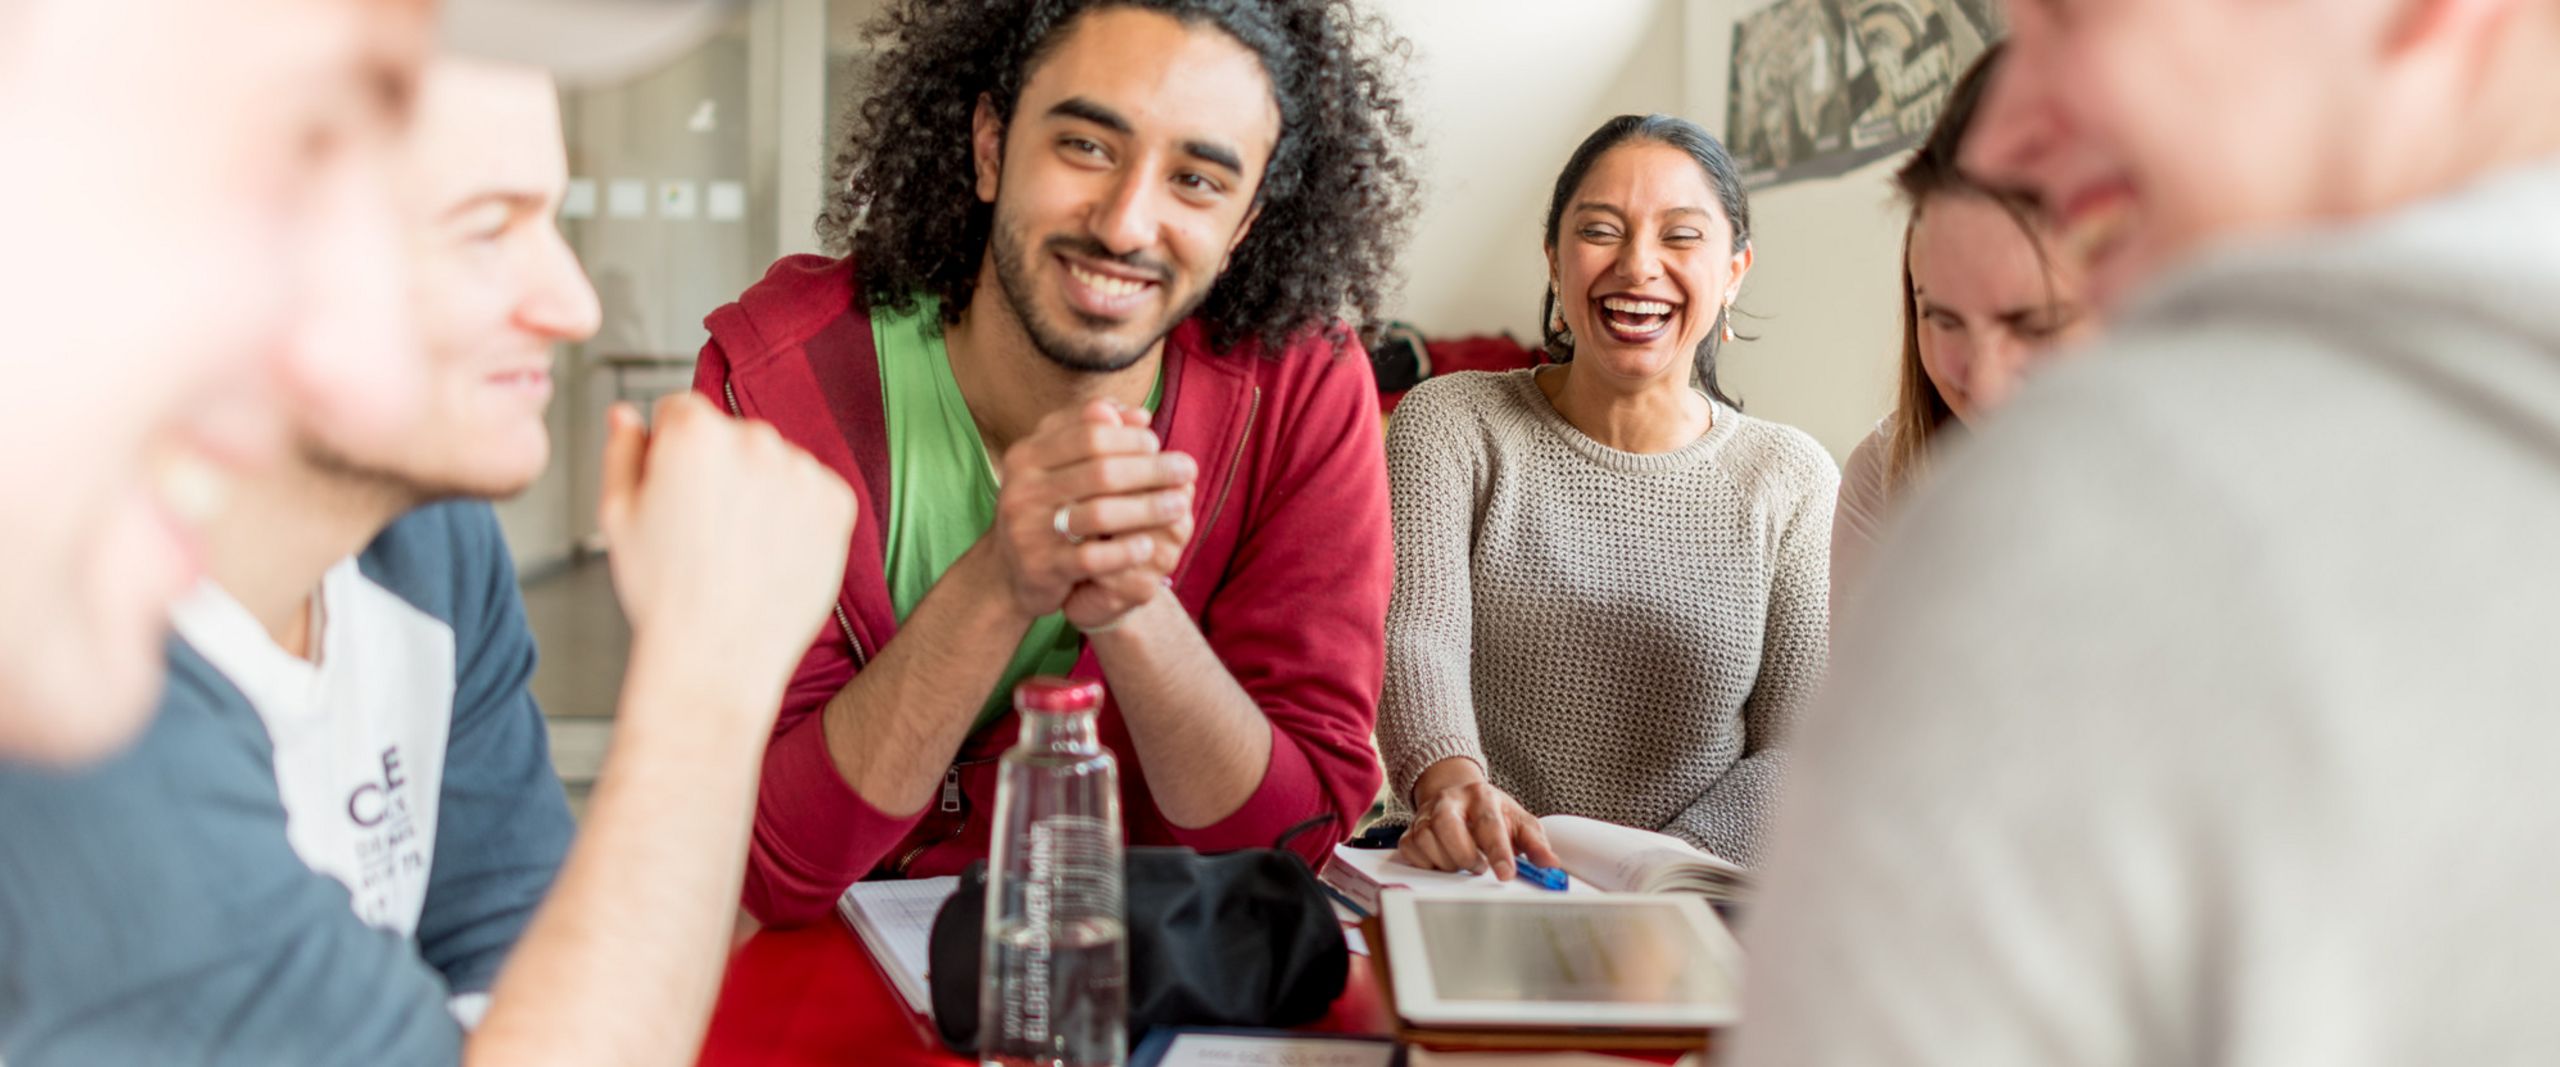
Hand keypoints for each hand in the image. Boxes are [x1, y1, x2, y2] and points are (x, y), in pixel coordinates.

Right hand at [596, 395, 856, 697]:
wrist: (718, 655)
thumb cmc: (665, 592)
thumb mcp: (617, 516)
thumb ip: (622, 452)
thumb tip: (627, 416)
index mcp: (695, 434)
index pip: (680, 410)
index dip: (667, 451)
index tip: (671, 491)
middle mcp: (755, 440)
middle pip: (731, 435)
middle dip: (717, 469)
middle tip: (704, 529)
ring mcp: (802, 471)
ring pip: (775, 463)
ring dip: (760, 489)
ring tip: (738, 548)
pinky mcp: (837, 503)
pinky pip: (812, 492)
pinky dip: (797, 515)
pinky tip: (770, 553)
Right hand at [991, 400, 1195, 621]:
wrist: (1009, 571)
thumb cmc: (1046, 508)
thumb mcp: (1060, 466)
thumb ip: (1093, 434)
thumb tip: (1140, 415)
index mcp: (1027, 455)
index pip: (1090, 434)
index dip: (1130, 437)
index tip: (1157, 443)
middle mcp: (1022, 488)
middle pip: (1101, 471)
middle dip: (1151, 469)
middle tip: (1187, 470)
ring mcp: (1029, 529)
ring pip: (1100, 513)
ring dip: (1148, 508)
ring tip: (1180, 505)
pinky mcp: (1042, 567)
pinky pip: (1092, 558)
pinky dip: (1125, 551)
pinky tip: (1150, 545)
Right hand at [1397, 758, 1559, 879]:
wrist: (1458, 795)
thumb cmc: (1491, 813)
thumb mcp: (1519, 822)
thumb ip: (1536, 843)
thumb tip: (1551, 863)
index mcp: (1481, 796)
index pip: (1489, 823)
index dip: (1498, 851)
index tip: (1506, 874)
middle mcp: (1449, 801)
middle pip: (1448, 828)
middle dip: (1466, 856)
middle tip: (1479, 866)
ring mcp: (1426, 815)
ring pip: (1427, 843)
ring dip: (1448, 862)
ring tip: (1464, 861)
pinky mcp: (1410, 831)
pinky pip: (1412, 852)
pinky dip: (1428, 864)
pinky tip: (1444, 861)